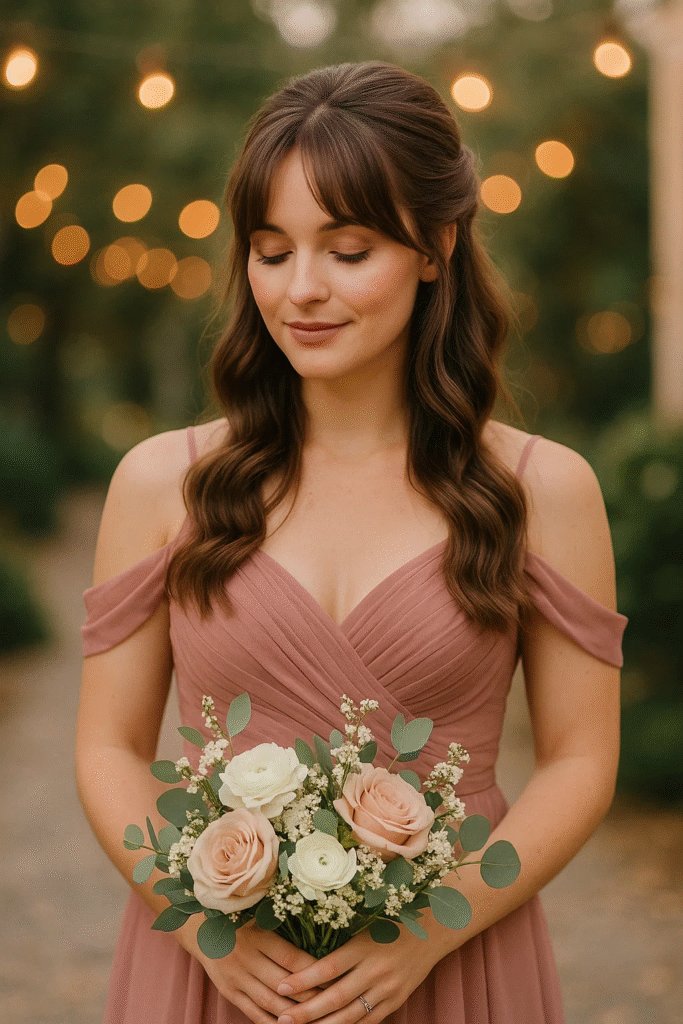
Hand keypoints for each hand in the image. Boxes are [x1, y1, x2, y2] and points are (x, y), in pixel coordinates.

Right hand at [178, 917, 324, 1023]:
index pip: (292, 958)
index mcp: (258, 935)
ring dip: (293, 1015)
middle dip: (310, 996)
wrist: (200, 927)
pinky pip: (253, 1012)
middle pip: (284, 984)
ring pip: (269, 1003)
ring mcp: (236, 978)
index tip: (336, 975)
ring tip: (316, 1019)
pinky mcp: (229, 992)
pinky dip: (271, 1022)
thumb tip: (321, 929)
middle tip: (333, 1002)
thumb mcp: (259, 912)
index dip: (315, 969)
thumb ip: (284, 922)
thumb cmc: (239, 915)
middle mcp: (246, 958)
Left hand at [271, 925, 446, 1023]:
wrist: (431, 930)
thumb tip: (303, 956)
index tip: (280, 987)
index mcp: (363, 946)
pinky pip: (368, 1021)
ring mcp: (386, 988)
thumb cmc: (390, 921)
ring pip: (350, 1015)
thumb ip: (339, 942)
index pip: (327, 967)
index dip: (302, 980)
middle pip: (335, 997)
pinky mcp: (395, 1001)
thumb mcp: (364, 925)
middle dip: (306, 1012)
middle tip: (283, 1020)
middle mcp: (374, 969)